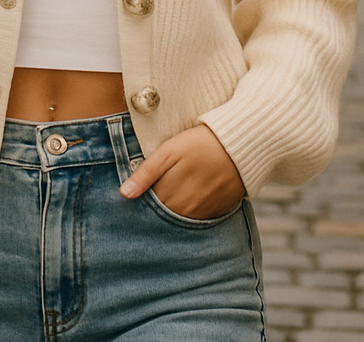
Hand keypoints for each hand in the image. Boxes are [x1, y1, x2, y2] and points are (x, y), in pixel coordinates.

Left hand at [119, 124, 245, 219]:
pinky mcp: (217, 212)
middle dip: (155, 209)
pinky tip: (190, 196)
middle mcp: (185, 209)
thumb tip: (124, 194)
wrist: (239, 145)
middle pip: (163, 216)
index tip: (135, 196)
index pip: (148, 208)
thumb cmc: (199, 143)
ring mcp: (202, 213)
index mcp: (169, 194)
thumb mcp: (168, 152)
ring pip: (179, 219)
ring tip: (173, 192)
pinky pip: (198, 219)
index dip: (141, 201)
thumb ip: (146, 173)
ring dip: (173, 211)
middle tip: (157, 191)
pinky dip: (191, 211)